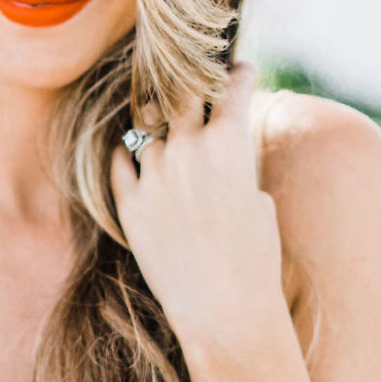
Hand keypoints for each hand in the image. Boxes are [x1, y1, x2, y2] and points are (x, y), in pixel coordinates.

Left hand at [108, 64, 283, 352]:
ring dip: (158, 121)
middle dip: (191, 86)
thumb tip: (225, 155)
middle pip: (181, 93)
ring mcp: (154, 174)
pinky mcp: (129, 203)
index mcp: (230, 143)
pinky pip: (120, 159)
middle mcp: (188, 149)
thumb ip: (239, 167)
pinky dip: (129, 152)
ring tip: (162, 122)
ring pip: (147, 125)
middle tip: (194, 86)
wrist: (225, 312)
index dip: (238, 73)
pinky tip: (135, 151)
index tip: (239, 69)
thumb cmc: (255, 261)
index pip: (232, 86)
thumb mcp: (260, 201)